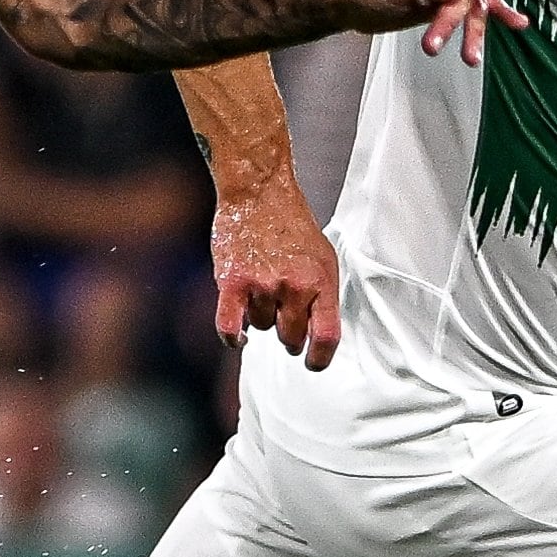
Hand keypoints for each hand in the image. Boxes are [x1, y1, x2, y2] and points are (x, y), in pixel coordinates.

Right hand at [213, 185, 344, 366]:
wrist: (259, 193)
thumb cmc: (292, 226)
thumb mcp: (323, 258)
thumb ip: (322, 296)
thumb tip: (314, 335)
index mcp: (321, 281)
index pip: (326, 336)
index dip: (320, 358)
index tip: (313, 363)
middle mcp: (295, 286)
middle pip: (289, 338)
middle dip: (287, 334)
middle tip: (282, 316)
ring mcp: (263, 285)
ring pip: (261, 327)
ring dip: (260, 317)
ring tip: (261, 287)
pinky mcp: (234, 282)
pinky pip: (230, 327)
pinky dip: (233, 337)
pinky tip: (239, 337)